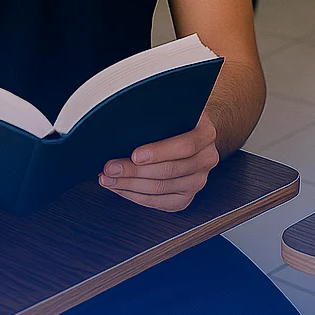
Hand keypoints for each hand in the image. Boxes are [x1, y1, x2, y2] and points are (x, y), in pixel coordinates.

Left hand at [100, 114, 219, 211]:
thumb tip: (127, 124)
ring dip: (129, 185)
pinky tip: (120, 188)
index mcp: (206, 135)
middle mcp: (206, 160)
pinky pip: (158, 203)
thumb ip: (158, 117)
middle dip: (134, 171)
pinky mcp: (185, 198)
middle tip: (111, 167)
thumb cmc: (175, 121)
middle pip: (169, 171)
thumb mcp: (173, 111)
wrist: (190, 134)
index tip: (134, 155)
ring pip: (160, 189)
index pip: (185, 146)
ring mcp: (197, 182)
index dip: (159, 152)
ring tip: (108, 178)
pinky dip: (134, 196)